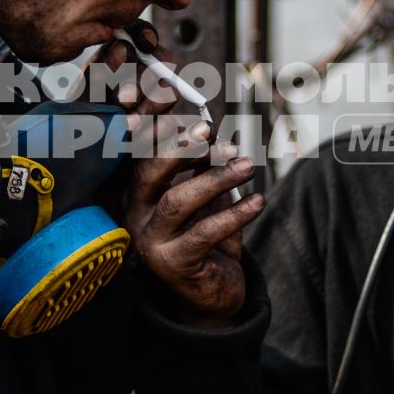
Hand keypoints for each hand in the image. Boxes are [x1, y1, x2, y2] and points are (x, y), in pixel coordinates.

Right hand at [124, 119, 262, 322]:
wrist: (211, 297)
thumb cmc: (207, 240)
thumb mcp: (205, 197)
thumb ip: (202, 167)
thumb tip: (212, 131)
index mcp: (138, 193)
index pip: (137, 153)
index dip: (151, 124)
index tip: (173, 97)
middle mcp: (134, 216)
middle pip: (146, 174)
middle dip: (179, 147)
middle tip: (209, 130)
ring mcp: (150, 243)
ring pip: (177, 201)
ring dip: (216, 179)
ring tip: (247, 167)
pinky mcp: (172, 265)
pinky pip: (204, 233)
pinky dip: (235, 214)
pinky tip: (258, 202)